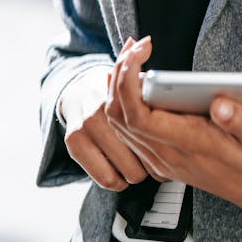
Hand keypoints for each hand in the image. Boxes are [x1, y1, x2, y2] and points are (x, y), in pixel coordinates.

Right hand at [60, 56, 150, 190]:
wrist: (78, 88)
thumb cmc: (116, 86)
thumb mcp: (136, 79)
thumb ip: (151, 83)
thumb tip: (162, 62)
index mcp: (117, 97)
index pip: (147, 135)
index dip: (161, 144)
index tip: (167, 146)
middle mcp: (99, 114)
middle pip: (139, 157)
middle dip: (150, 162)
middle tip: (156, 157)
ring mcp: (84, 129)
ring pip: (123, 174)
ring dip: (134, 172)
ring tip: (140, 164)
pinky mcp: (73, 144)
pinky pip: (105, 179)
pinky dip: (116, 179)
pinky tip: (122, 171)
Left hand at [105, 37, 241, 214]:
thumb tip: (221, 104)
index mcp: (189, 145)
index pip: (138, 117)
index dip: (128, 83)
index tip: (140, 51)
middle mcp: (168, 155)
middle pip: (119, 116)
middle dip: (119, 74)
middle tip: (136, 44)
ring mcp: (163, 158)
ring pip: (120, 123)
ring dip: (120, 85)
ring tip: (135, 53)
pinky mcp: (165, 156)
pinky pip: (130, 130)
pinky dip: (126, 101)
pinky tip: (137, 80)